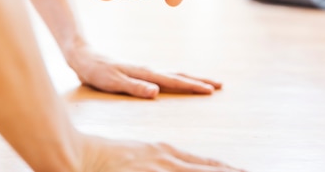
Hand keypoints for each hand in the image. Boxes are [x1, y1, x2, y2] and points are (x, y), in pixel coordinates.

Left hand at [64, 44, 221, 98]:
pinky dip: (178, 79)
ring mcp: (146, 70)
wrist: (84, 57)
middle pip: (180, 75)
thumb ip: (134, 87)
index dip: (193, 86)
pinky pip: (165, 76)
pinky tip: (179, 82)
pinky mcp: (141, 72)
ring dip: (191, 79)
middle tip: (220, 85)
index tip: (210, 90)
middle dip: (200, 81)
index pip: (174, 81)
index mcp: (145, 73)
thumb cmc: (97, 72)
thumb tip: (156, 92)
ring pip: (174, 74)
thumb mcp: (113, 82)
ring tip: (207, 83)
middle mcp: (149, 70)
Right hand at [81, 134, 246, 171]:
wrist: (78, 154)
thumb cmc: (107, 157)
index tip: (246, 171)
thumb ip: (164, 163)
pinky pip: (182, 171)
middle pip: (210, 169)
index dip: (229, 169)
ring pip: (198, 171)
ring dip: (220, 171)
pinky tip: (216, 170)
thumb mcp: (142, 156)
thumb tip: (177, 165)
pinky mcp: (148, 171)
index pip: (208, 164)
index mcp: (167, 154)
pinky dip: (200, 168)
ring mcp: (158, 168)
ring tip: (243, 171)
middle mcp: (167, 159)